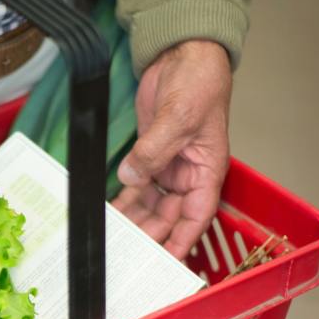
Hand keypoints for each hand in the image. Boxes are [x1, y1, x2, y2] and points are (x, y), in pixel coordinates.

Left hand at [111, 40, 232, 259]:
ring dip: (134, 222)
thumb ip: (154, 151)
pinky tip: (110, 216)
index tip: (166, 263)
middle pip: (169, 217)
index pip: (195, 217)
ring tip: (115, 241)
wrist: (182, 56)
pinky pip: (137, 188)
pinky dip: (125, 202)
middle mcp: (189, 175)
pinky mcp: (150, 158)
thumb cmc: (199, 83)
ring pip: (151, 207)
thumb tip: (133, 176)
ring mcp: (168, 168)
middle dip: (150, 236)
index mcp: (207, 172)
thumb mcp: (180, 118)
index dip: (181, 242)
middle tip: (128, 255)